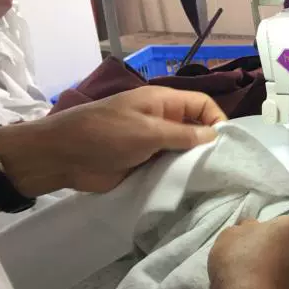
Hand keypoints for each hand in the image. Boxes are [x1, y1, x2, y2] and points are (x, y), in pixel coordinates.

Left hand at [0, 87, 225, 196]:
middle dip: (208, 144)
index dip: (217, 120)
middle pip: (196, 128)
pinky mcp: (145, 163)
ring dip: (194, 162)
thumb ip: (183, 134)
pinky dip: (179, 175)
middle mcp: (161, 119)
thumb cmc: (104, 136)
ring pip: (184, 150)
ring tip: (209, 179)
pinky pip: (170, 167)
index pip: (202, 104)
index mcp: (162, 102)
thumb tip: (214, 136)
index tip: (226, 145)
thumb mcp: (147, 132)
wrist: (62, 158)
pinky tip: (190, 186)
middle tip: (221, 167)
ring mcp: (153, 142)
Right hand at [208, 217, 288, 288]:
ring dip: (271, 275)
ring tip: (246, 282)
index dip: (262, 233)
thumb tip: (251, 231)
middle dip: (270, 254)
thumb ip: (244, 229)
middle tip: (246, 260)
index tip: (247, 242)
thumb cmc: (243, 261)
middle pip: (287, 249)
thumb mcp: (231, 233)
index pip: (282, 225)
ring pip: (286, 273)